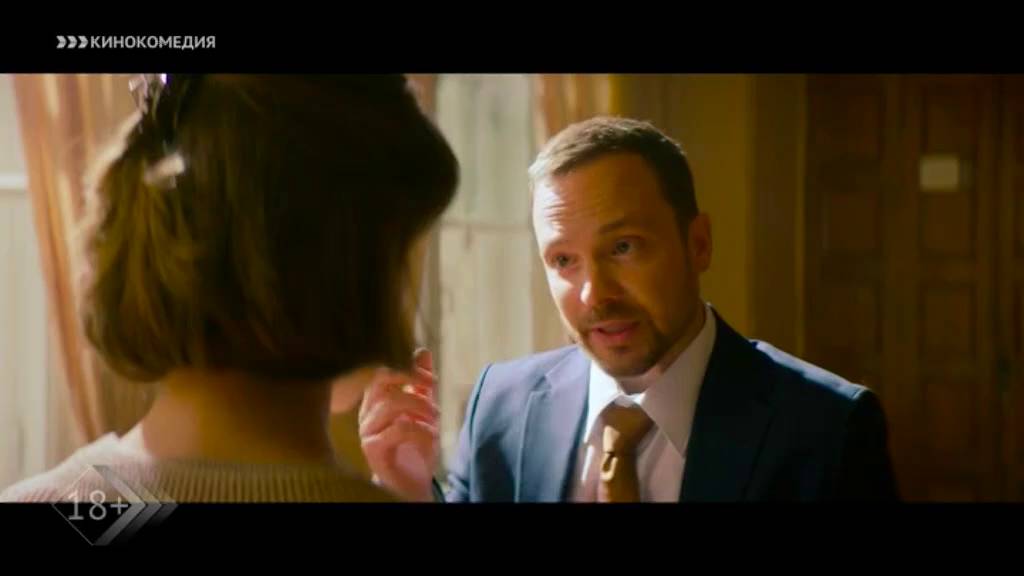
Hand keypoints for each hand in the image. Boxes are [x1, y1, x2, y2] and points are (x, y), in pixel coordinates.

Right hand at [358, 348, 439, 501]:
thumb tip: (422, 351)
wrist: (411, 482)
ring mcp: (367, 431)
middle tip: (434, 397)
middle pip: (383, 382)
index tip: (431, 379)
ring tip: (436, 420)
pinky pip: (399, 429)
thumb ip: (421, 383)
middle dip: (414, 385)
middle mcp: (366, 413)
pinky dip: (421, 429)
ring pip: (392, 404)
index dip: (407, 369)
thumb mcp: (423, 410)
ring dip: (421, 408)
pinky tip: (431, 437)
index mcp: (375, 401)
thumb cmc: (414, 446)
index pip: (382, 371)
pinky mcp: (373, 449)